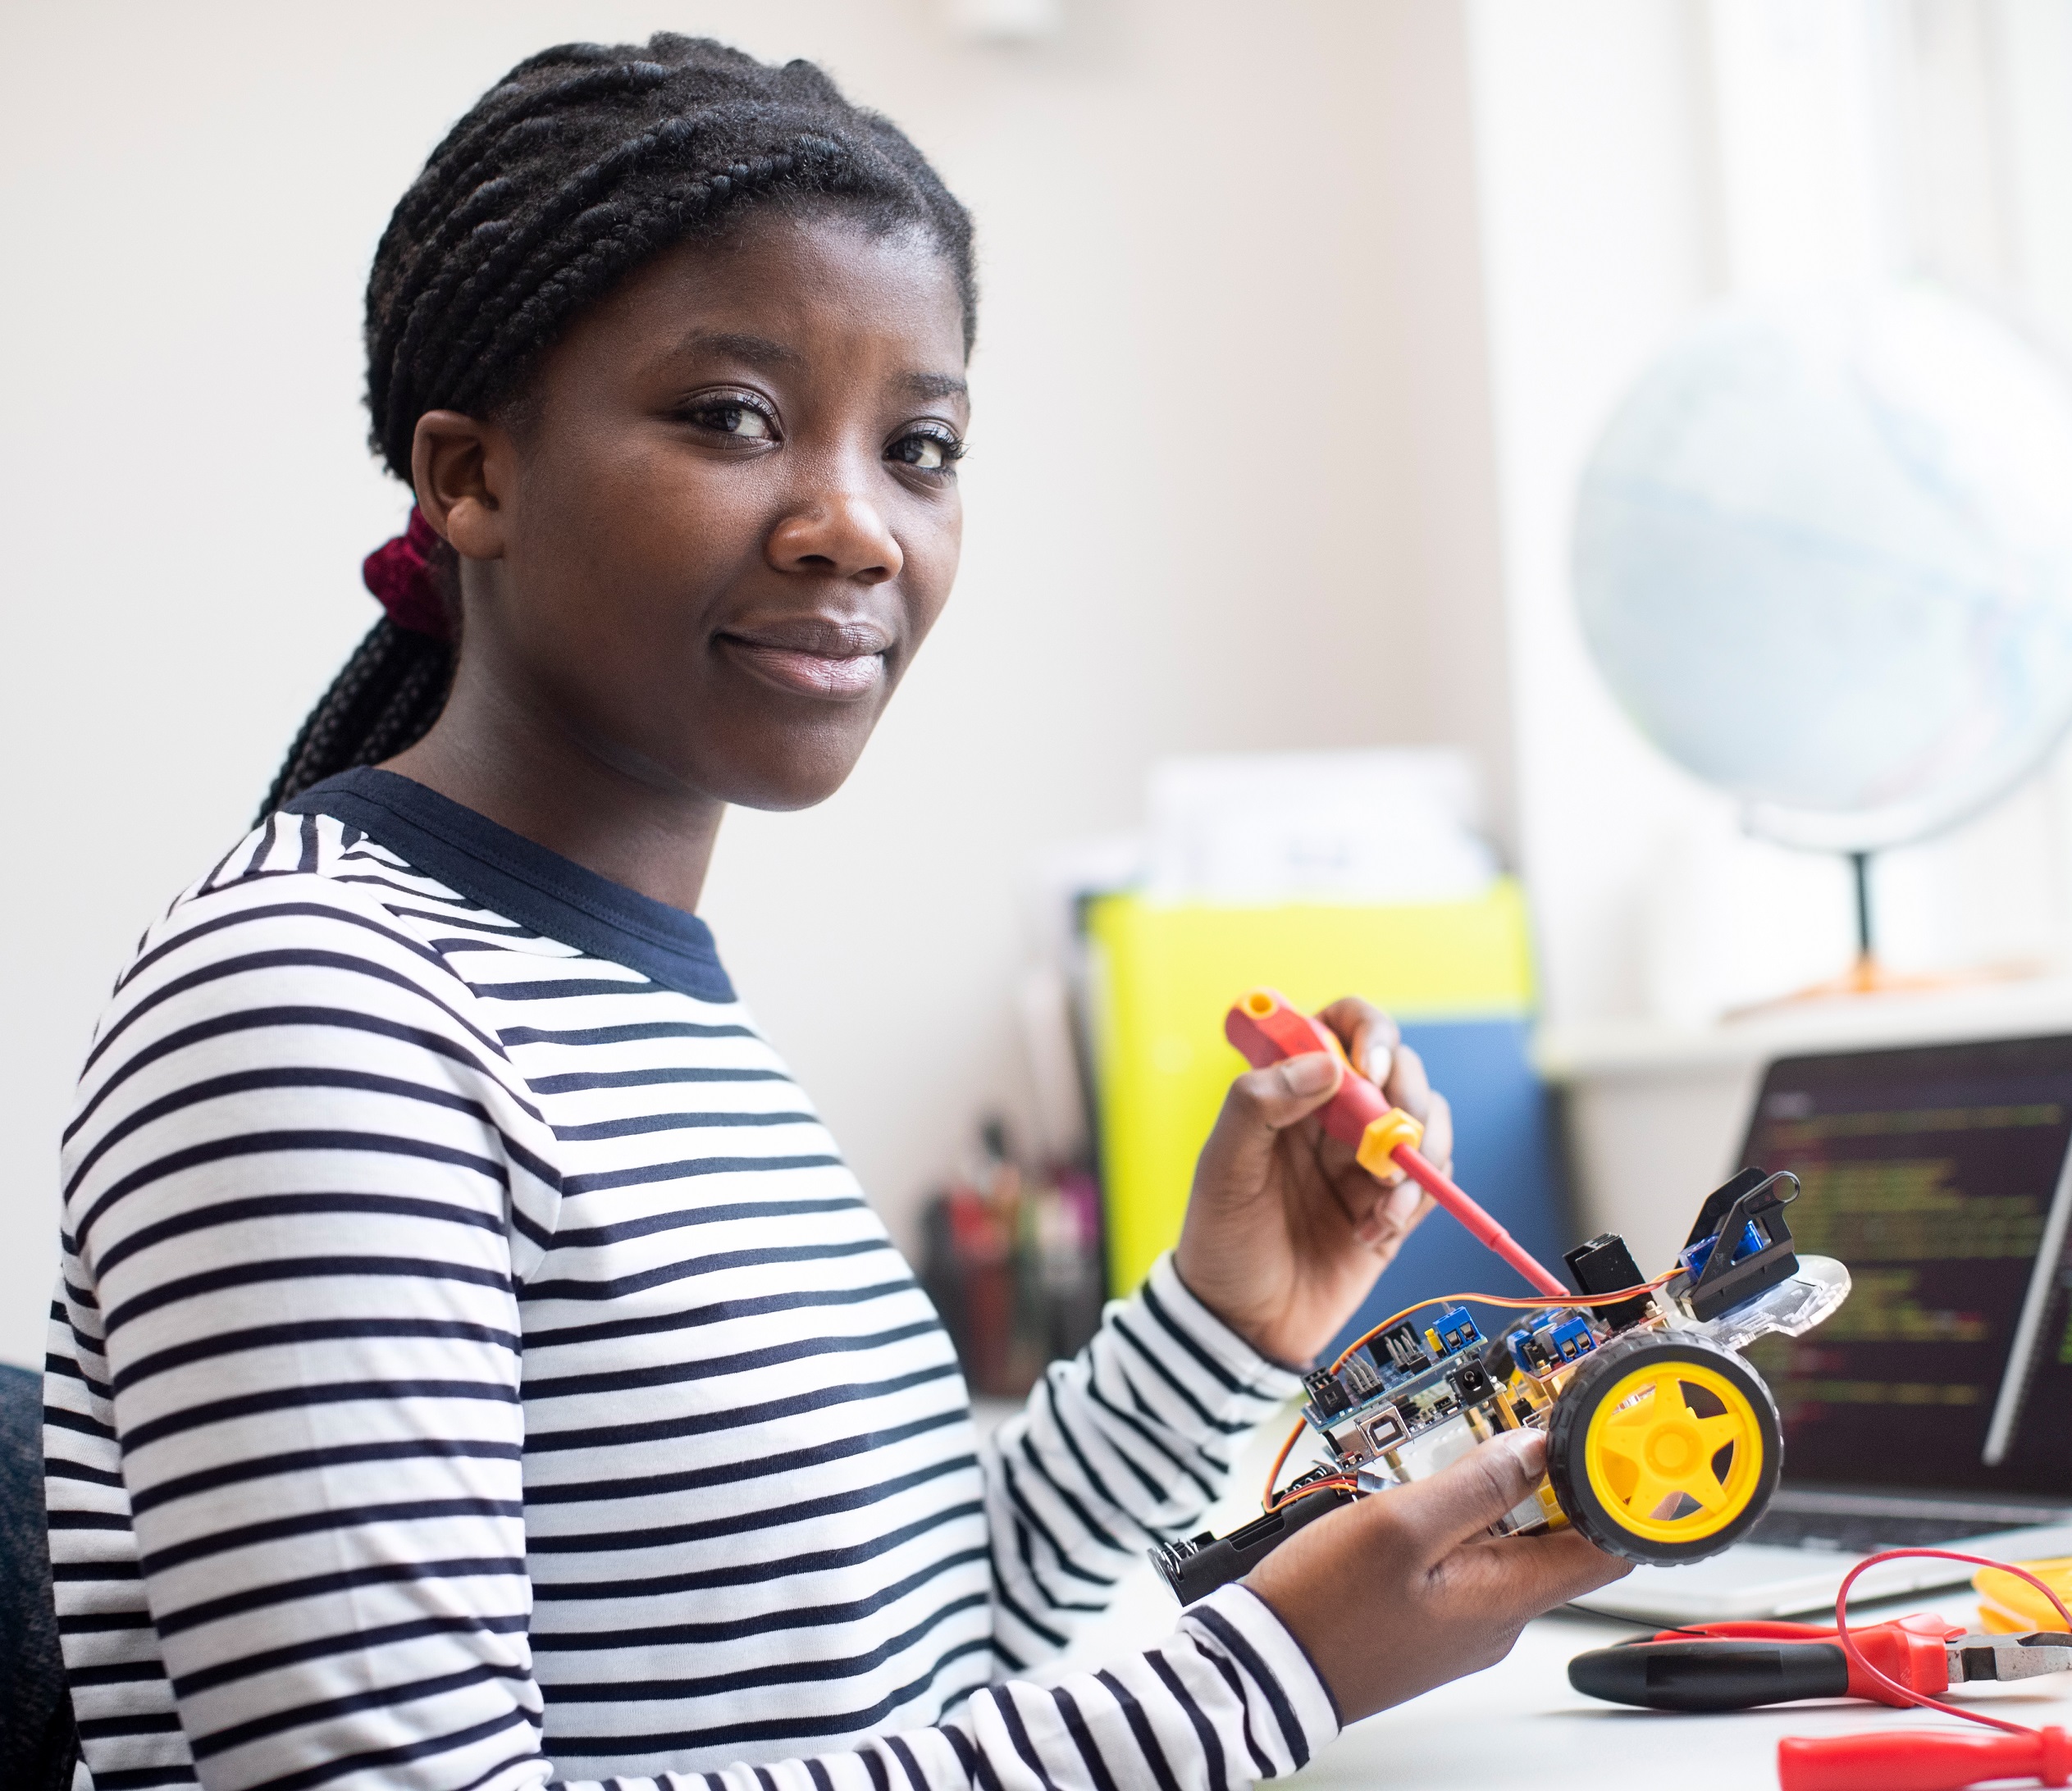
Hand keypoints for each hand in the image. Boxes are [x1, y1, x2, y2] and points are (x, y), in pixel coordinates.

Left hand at [1174, 997, 1451, 1365]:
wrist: (1241, 1326)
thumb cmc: (1220, 1241)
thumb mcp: (1222, 1169)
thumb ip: (1259, 1105)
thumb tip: (1327, 1063)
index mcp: (1289, 1091)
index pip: (1341, 1027)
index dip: (1368, 1031)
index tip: (1371, 1067)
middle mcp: (1334, 1117)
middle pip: (1400, 1070)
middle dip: (1407, 1098)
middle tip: (1390, 1139)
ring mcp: (1366, 1161)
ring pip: (1428, 1122)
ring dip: (1422, 1152)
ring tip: (1385, 1198)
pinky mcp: (1392, 1207)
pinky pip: (1433, 1180)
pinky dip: (1420, 1199)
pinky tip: (1378, 1228)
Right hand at [1245, 1430, 1631, 1721]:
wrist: (1265, 1668)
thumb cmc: (1324, 1609)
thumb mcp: (1399, 1527)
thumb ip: (1475, 1485)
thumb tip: (1533, 1450)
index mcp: (1505, 1596)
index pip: (1607, 1548)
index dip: (1617, 1489)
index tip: (1607, 1439)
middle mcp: (1498, 1616)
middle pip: (1555, 1536)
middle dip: (1541, 1476)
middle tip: (1510, 1424)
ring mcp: (1465, 1620)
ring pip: (1507, 1544)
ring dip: (1492, 1494)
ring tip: (1448, 1456)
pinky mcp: (1434, 1618)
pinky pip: (1469, 1559)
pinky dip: (1459, 1520)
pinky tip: (1418, 1497)